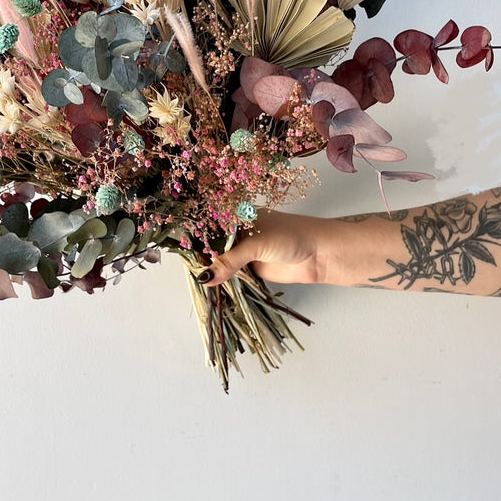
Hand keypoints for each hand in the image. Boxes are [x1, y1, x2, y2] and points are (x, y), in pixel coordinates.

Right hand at [197, 210, 326, 286]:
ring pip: (222, 261)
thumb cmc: (290, 236)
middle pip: (214, 244)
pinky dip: (224, 280)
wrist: (320, 254)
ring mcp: (246, 251)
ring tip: (194, 278)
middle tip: (186, 267)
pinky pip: (232, 274)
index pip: (211, 224)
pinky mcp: (252, 268)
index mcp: (239, 215)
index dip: (196, 236)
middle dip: (202, 256)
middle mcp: (239, 231)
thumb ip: (229, 261)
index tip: (180, 248)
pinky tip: (210, 285)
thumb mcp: (256, 245)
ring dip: (212, 270)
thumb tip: (204, 277)